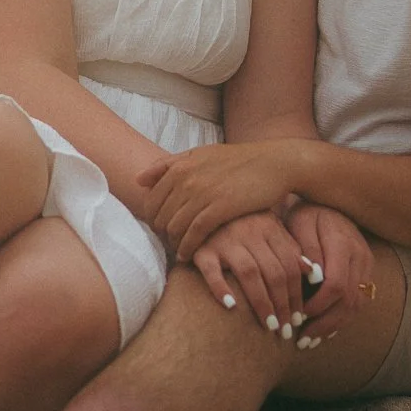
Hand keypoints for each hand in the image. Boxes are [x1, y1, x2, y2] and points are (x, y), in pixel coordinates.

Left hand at [139, 142, 302, 257]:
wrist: (272, 164)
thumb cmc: (236, 161)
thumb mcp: (200, 155)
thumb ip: (168, 165)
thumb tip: (138, 179)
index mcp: (180, 166)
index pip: (151, 200)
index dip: (152, 220)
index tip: (160, 230)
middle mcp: (187, 178)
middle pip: (160, 216)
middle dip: (162, 234)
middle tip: (170, 243)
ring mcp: (203, 193)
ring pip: (174, 227)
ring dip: (174, 244)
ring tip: (179, 251)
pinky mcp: (220, 208)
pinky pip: (194, 234)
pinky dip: (188, 248)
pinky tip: (188, 256)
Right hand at [188, 212, 307, 337]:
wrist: (202, 206)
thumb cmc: (241, 222)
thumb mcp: (269, 228)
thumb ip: (289, 248)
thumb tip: (314, 273)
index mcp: (269, 227)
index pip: (290, 265)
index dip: (297, 294)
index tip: (300, 318)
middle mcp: (249, 232)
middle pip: (273, 272)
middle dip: (283, 304)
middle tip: (286, 330)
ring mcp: (224, 240)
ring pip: (249, 273)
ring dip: (262, 302)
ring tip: (269, 326)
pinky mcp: (201, 249)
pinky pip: (211, 270)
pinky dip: (221, 288)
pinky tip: (231, 306)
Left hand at [286, 202, 375, 340]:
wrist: (328, 203)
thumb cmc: (306, 214)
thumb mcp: (299, 224)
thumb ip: (306, 249)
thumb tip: (314, 278)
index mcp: (343, 243)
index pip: (336, 284)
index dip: (318, 305)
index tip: (298, 315)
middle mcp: (360, 256)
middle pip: (349, 299)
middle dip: (325, 323)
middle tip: (302, 339)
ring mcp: (367, 264)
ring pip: (357, 304)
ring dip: (334, 325)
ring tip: (311, 340)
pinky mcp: (366, 271)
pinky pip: (359, 300)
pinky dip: (342, 318)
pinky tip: (325, 330)